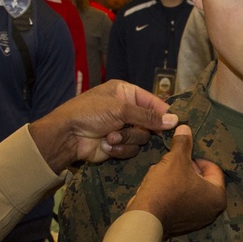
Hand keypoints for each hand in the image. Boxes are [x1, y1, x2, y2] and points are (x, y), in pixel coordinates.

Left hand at [29, 80, 177, 172]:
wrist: (67, 136)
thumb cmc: (90, 112)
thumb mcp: (120, 109)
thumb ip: (148, 116)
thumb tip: (175, 120)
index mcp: (126, 93)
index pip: (153, 102)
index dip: (164, 113)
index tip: (175, 123)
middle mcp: (126, 110)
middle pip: (150, 123)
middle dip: (140, 128)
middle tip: (132, 128)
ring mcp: (122, 128)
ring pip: (141, 138)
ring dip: (126, 139)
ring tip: (110, 136)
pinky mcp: (117, 145)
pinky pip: (131, 149)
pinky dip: (119, 148)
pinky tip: (106, 145)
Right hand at [127, 125, 225, 235]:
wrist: (144, 218)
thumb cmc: (166, 188)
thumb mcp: (175, 159)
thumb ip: (183, 143)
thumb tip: (185, 127)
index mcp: (217, 196)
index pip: (213, 168)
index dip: (196, 158)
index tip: (183, 155)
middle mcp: (212, 211)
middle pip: (201, 179)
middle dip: (185, 169)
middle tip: (171, 163)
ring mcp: (197, 220)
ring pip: (188, 190)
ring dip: (176, 179)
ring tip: (162, 174)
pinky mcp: (182, 225)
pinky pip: (180, 202)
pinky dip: (171, 193)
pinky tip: (157, 187)